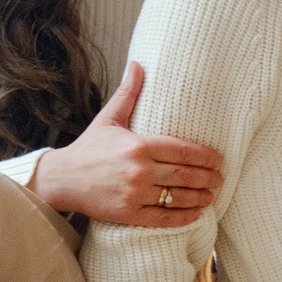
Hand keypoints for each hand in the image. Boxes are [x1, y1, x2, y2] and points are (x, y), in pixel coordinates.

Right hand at [30, 63, 223, 226]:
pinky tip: (196, 214)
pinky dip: (184, 217)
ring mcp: (134, 194)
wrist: (61, 179)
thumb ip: (128, 92)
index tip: (219, 159)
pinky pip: (163, 218)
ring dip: (200, 197)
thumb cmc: (88, 148)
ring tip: (211, 195)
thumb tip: (138, 63)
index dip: (205, 156)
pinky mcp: (128, 214)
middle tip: (220, 179)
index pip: (182, 149)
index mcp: (138, 145)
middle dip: (207, 177)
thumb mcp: (108, 118)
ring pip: (177, 197)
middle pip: (184, 174)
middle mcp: (139, 170)